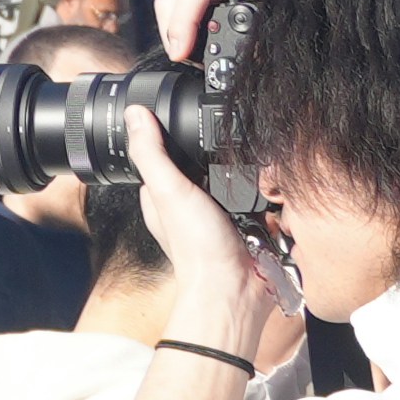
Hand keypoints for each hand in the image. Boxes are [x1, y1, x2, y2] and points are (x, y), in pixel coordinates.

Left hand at [123, 107, 305, 370]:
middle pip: (200, 164)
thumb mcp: (168, 191)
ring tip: (247, 159)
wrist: (237, 288)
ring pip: (230, 178)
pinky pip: (256, 196)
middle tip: (222, 135)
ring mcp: (218, 214)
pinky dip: (261, 190)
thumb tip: (134, 113)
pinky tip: (265, 184)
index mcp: (161, 196)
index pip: (160, 154)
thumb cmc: (197, 249)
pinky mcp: (247, 223)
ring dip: (239, 170)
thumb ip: (152, 153)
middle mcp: (188, 204)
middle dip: (211, 152)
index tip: (177, 111)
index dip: (167, 134)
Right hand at [152, 0, 289, 66]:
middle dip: (173, 32)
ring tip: (189, 54)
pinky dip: (180, 21)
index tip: (181, 53)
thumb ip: (267, 27)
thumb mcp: (291, 4)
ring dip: (174, 28)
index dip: (183, 24)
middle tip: (184, 59)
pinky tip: (190, 39)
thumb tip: (247, 55)